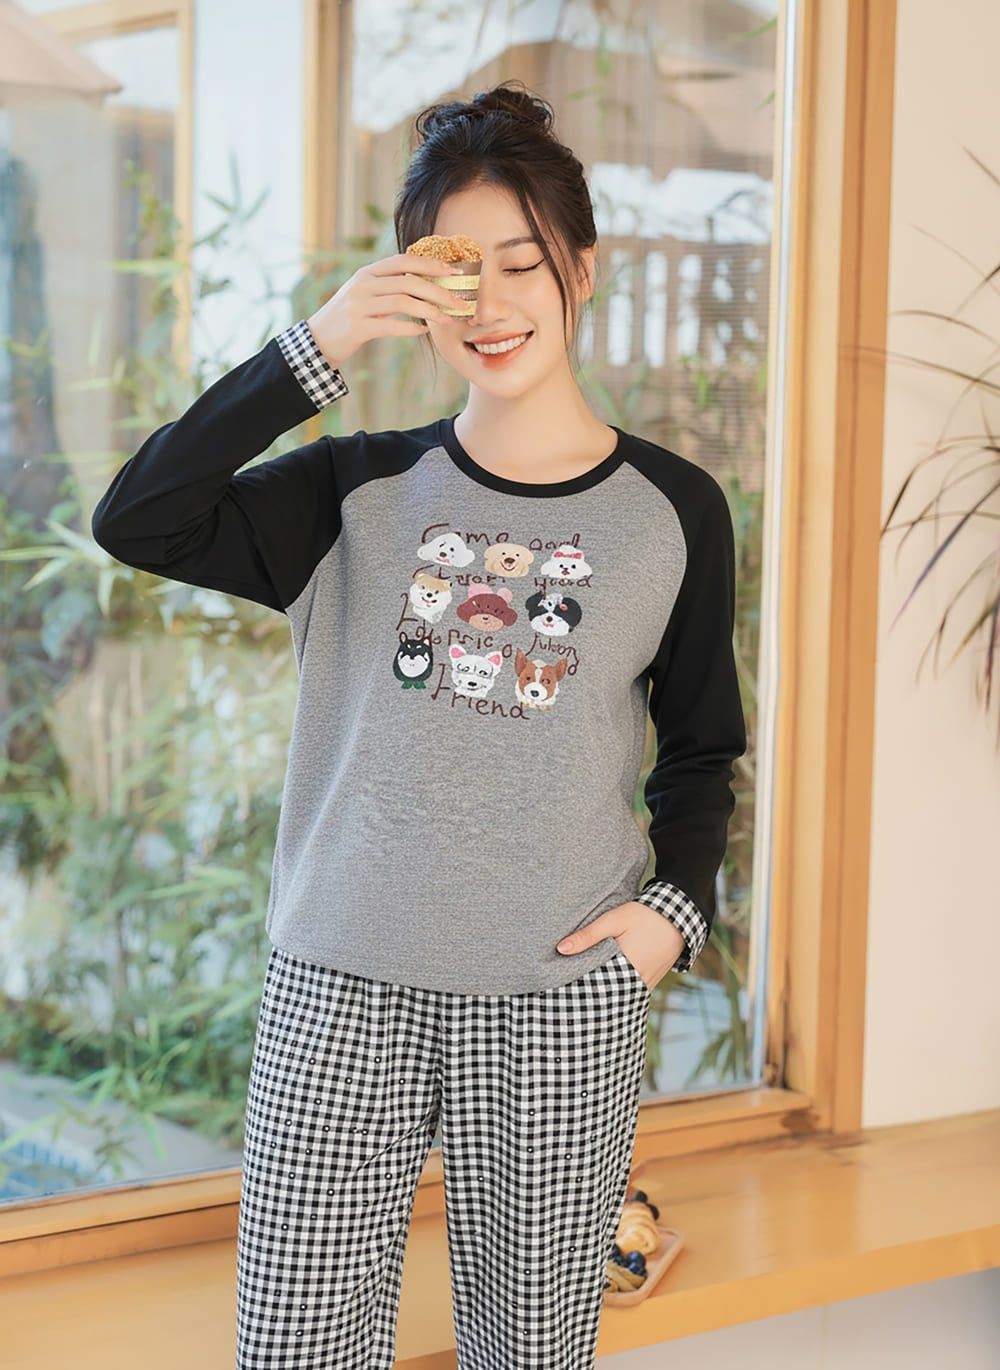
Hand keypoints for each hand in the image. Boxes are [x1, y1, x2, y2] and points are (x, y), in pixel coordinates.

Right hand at [306, 251, 458, 367]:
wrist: (318, 339)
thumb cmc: (348, 318)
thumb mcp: (364, 294)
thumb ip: (388, 286)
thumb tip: (423, 283)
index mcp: (367, 273)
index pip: (403, 261)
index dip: (430, 264)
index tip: (453, 271)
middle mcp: (363, 285)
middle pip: (407, 282)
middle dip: (437, 290)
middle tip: (459, 301)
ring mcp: (359, 306)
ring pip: (401, 303)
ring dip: (428, 310)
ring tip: (446, 318)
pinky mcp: (358, 328)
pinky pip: (390, 326)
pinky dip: (409, 329)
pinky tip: (422, 331)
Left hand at [555, 900, 686, 991]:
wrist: (678, 914)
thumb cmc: (644, 915)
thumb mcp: (613, 920)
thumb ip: (587, 935)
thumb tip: (560, 949)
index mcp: (626, 967)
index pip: (596, 987)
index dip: (579, 991)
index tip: (562, 992)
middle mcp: (638, 981)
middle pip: (608, 996)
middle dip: (590, 997)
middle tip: (568, 998)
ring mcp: (647, 984)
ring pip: (620, 996)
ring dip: (605, 995)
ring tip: (583, 996)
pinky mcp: (652, 982)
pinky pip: (632, 992)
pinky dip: (619, 991)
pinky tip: (606, 988)